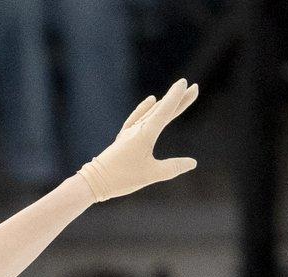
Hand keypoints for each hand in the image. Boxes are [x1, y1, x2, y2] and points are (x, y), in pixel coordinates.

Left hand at [78, 79, 199, 201]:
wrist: (94, 181)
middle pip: (161, 110)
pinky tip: (150, 101)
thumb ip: (173, 167)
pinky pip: (136, 117)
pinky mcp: (123, 137)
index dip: (177, 97)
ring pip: (151, 113)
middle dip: (178, 99)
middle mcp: (138, 128)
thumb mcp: (152, 174)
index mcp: (146, 133)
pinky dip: (145, 108)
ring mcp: (129, 132)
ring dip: (165, 104)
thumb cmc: (122, 178)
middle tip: (194, 88)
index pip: (165, 111)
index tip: (186, 83)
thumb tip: (192, 163)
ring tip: (177, 94)